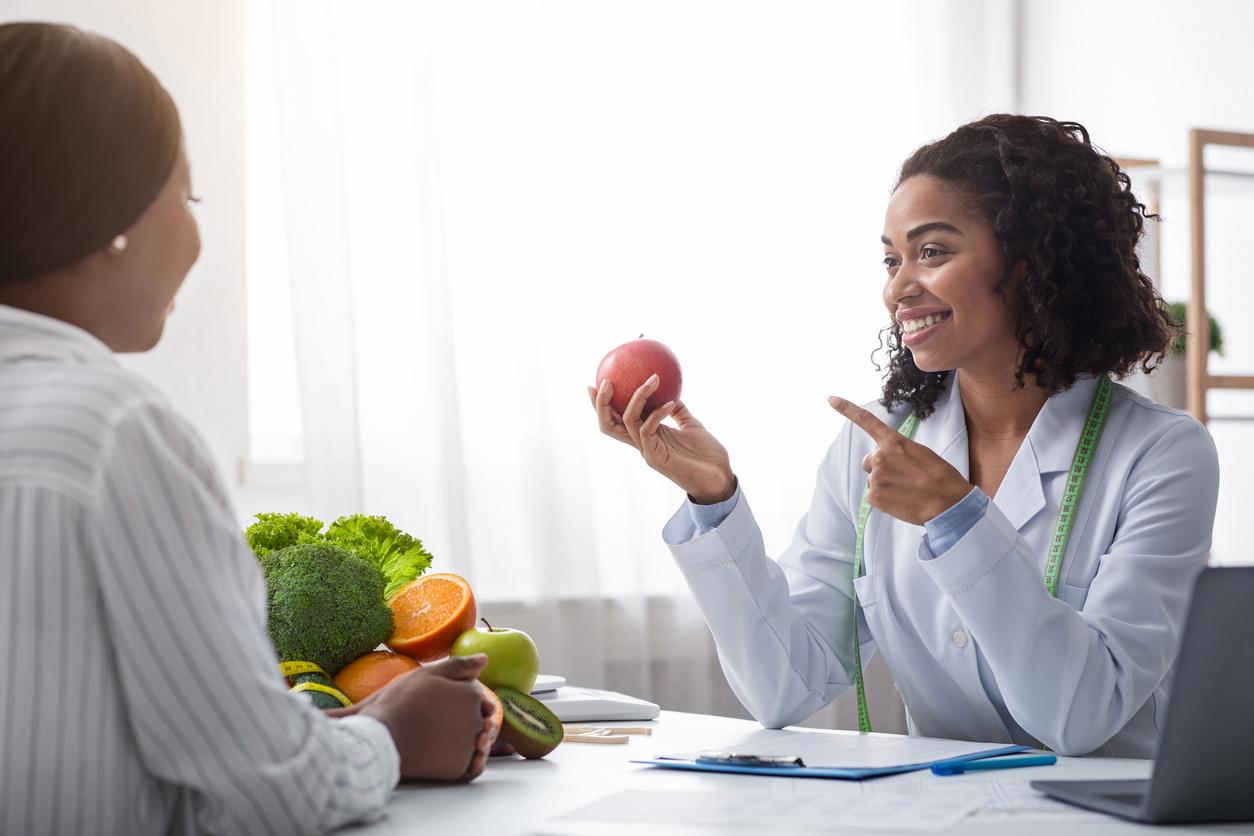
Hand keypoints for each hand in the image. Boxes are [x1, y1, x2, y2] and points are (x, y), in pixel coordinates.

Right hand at [334, 654, 495, 782]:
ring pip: (474, 741)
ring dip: (463, 738)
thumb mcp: (429, 674)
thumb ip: (459, 665)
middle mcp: (477, 720)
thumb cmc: (402, 701)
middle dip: (463, 718)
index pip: (475, 696)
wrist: (383, 737)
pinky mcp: (459, 768)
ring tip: (438, 736)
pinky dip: (458, 758)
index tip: (440, 702)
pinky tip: (440, 753)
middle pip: (477, 718)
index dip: (458, 698)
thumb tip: (484, 659)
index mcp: (472, 696)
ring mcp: (469, 746)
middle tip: (437, 721)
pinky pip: (467, 763)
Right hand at [588, 376, 735, 503]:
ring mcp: (647, 451)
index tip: (598, 381)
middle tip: (605, 382)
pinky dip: (657, 413)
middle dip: (601, 403)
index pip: (616, 419)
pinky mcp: (655, 457)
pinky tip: (671, 403)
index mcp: (647, 436)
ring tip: (652, 379)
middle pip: (608, 424)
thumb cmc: (707, 455)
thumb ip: (678, 412)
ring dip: (638, 396)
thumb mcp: (691, 426)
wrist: (720, 478)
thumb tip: (672, 391)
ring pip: (628, 421)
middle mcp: (641, 444)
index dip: (603, 403)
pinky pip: (648, 430)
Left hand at [828, 396, 971, 525]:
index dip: (847, 409)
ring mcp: (875, 477)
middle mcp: (880, 457)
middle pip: (870, 462)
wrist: (948, 503)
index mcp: (895, 442)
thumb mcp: (921, 454)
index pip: (867, 422)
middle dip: (882, 469)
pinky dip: (886, 500)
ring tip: (908, 491)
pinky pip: (874, 496)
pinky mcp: (874, 496)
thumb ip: (898, 452)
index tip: (831, 399)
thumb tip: (886, 462)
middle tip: (904, 479)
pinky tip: (902, 501)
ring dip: (886, 485)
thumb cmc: (940, 478)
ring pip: (874, 480)